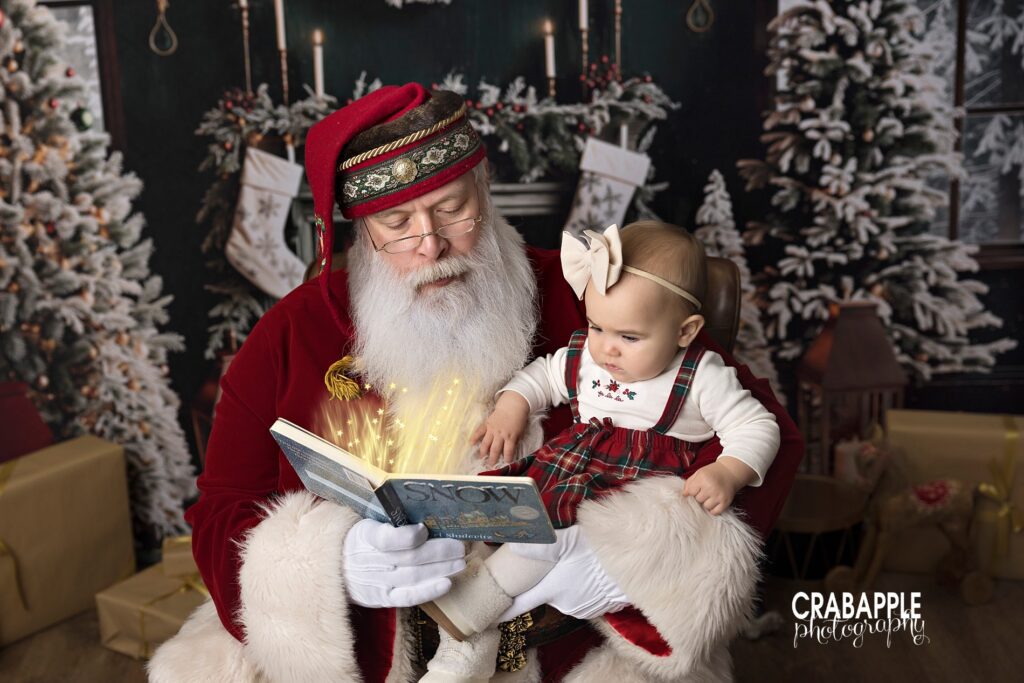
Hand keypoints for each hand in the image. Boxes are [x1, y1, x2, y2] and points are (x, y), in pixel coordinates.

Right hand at [342, 519, 465, 608]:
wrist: (334, 568)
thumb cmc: (359, 540)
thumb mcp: (366, 522)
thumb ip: (390, 520)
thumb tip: (425, 515)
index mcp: (366, 535)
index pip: (387, 539)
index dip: (408, 536)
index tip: (424, 529)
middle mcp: (371, 560)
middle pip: (409, 558)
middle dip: (439, 552)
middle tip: (460, 547)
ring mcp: (377, 582)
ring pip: (413, 576)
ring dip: (441, 569)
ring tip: (460, 562)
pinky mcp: (382, 598)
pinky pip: (407, 597)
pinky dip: (428, 591)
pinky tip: (446, 584)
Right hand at [470, 392, 530, 465]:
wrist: (513, 406)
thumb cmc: (518, 419)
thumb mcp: (520, 432)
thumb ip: (514, 441)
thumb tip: (509, 450)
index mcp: (510, 437)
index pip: (508, 451)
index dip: (507, 458)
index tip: (506, 463)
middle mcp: (500, 434)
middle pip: (495, 449)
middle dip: (492, 459)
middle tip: (490, 465)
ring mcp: (492, 429)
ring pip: (486, 443)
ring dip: (483, 452)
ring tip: (481, 458)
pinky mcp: (487, 424)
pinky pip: (479, 431)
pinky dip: (474, 437)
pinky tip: (471, 443)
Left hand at [496, 526, 628, 621]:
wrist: (632, 565)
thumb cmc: (597, 551)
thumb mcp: (567, 541)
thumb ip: (541, 545)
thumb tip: (515, 543)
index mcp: (551, 589)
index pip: (521, 604)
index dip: (505, 611)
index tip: (491, 618)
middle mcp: (563, 603)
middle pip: (547, 594)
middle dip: (549, 581)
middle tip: (558, 562)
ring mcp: (581, 608)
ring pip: (566, 594)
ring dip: (569, 582)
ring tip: (580, 563)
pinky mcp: (598, 609)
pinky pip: (584, 598)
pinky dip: (584, 588)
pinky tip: (592, 572)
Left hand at [682, 458, 753, 514]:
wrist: (730, 472)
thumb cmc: (712, 473)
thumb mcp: (698, 473)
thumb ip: (689, 483)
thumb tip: (684, 495)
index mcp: (703, 478)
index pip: (690, 492)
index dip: (692, 491)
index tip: (696, 488)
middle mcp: (711, 487)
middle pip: (698, 500)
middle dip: (699, 496)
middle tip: (705, 491)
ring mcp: (719, 496)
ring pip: (706, 507)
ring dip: (706, 503)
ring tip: (710, 496)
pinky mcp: (726, 502)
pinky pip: (715, 512)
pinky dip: (713, 509)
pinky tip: (714, 502)